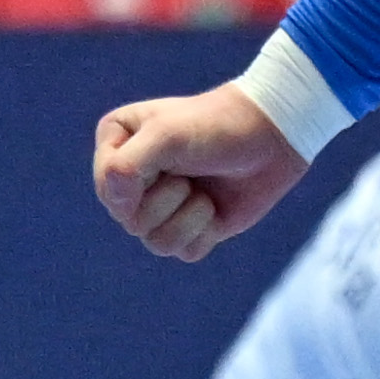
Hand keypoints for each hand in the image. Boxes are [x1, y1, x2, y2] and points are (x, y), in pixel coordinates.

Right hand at [95, 80, 307, 258]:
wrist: (270, 136)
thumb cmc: (215, 126)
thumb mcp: (165, 135)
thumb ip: (126, 166)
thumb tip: (115, 204)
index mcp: (116, 146)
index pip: (109, 187)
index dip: (138, 182)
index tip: (164, 153)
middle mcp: (131, 180)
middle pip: (130, 220)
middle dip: (168, 198)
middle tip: (188, 172)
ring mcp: (159, 207)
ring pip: (155, 243)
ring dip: (187, 218)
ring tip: (202, 191)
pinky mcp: (189, 229)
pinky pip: (184, 252)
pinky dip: (204, 232)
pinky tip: (216, 208)